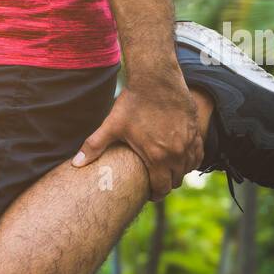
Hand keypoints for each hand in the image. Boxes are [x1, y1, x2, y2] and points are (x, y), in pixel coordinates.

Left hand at [72, 73, 202, 200]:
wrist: (156, 79)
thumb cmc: (133, 103)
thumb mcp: (112, 126)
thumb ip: (94, 147)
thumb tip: (76, 163)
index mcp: (158, 157)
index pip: (161, 188)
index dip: (155, 194)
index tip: (150, 194)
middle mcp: (177, 153)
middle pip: (176, 181)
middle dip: (166, 184)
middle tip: (156, 183)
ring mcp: (189, 142)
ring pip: (188, 169)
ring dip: (178, 172)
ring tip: (166, 171)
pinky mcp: (196, 131)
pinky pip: (198, 154)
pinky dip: (190, 159)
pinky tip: (180, 158)